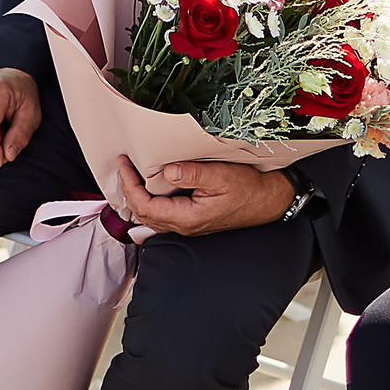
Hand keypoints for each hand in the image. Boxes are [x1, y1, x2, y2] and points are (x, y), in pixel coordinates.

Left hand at [115, 156, 291, 235]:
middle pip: (143, 213)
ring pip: (150, 216)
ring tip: (129, 173)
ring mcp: (187, 224)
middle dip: (127, 190)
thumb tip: (166, 172)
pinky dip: (147, 200)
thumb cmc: (248, 188)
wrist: (267, 201)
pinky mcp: (190, 218)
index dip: (130, 186)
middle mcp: (184, 225)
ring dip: (136, 196)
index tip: (124, 165)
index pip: (146, 206)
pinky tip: (146, 185)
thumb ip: (193, 174)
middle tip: (122, 165)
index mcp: (188, 217)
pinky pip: (161, 213)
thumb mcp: (221, 175)